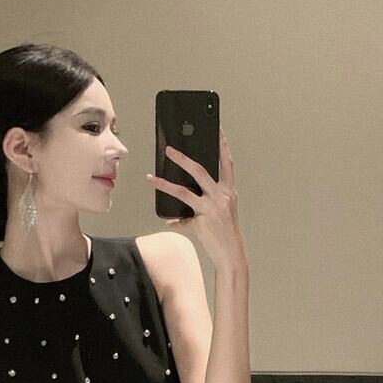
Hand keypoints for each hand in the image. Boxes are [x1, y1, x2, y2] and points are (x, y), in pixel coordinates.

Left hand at [147, 125, 244, 269]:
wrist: (232, 254)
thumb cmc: (226, 232)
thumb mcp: (223, 211)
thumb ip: (209, 198)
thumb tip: (190, 190)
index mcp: (229, 190)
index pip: (226, 161)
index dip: (221, 144)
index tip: (216, 128)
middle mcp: (221, 196)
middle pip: (200, 170)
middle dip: (182, 158)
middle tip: (168, 149)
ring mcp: (211, 209)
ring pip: (184, 191)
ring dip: (165, 184)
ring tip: (151, 177)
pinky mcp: (201, 222)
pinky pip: (182, 219)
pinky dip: (175, 221)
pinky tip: (168, 221)